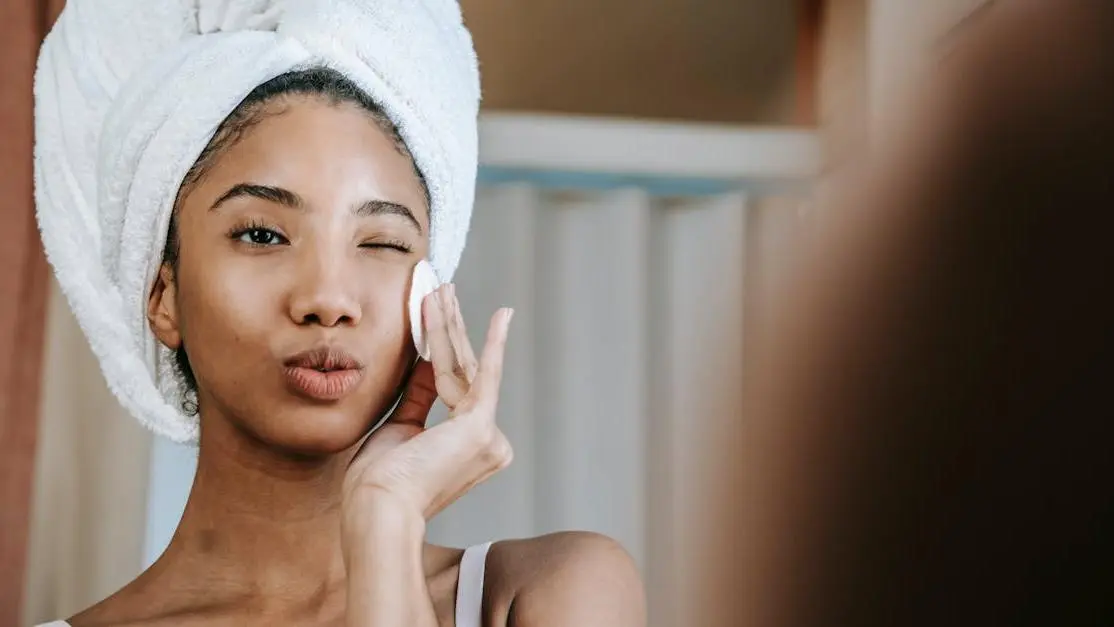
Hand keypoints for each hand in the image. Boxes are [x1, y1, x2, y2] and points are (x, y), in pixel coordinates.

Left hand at [341, 284, 514, 524]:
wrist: (377, 507)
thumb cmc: (379, 481)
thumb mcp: (400, 427)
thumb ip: (420, 395)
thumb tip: (430, 360)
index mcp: (469, 449)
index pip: (456, 388)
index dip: (443, 350)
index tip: (437, 320)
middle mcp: (490, 445)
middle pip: (465, 372)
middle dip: (449, 329)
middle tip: (442, 290)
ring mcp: (489, 437)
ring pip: (465, 367)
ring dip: (449, 325)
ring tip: (441, 288)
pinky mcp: (481, 426)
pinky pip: (484, 373)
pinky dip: (491, 342)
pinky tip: (502, 316)